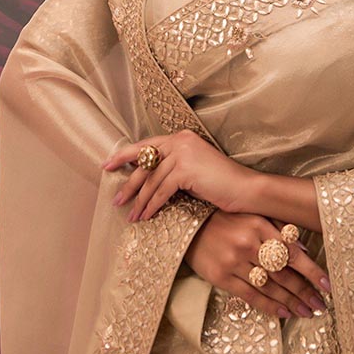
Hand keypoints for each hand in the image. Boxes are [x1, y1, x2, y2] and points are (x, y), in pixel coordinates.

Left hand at [104, 129, 256, 220]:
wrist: (246, 189)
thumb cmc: (222, 184)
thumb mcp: (194, 170)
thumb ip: (173, 168)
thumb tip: (146, 180)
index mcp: (181, 137)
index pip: (147, 145)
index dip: (124, 156)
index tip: (107, 166)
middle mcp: (180, 140)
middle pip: (145, 162)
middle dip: (129, 183)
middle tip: (115, 198)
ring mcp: (183, 153)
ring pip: (152, 180)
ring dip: (140, 201)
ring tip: (131, 215)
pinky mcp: (186, 169)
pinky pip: (162, 191)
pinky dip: (152, 206)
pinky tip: (146, 216)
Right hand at [184, 211, 329, 319]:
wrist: (189, 226)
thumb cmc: (226, 220)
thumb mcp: (252, 216)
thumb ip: (278, 229)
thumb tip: (303, 249)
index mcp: (258, 225)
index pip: (292, 252)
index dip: (312, 271)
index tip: (327, 285)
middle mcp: (247, 243)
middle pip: (283, 273)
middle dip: (305, 291)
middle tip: (320, 305)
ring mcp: (233, 261)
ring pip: (270, 287)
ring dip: (291, 302)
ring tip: (306, 311)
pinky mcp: (221, 277)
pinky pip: (251, 295)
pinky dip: (269, 306)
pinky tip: (283, 313)